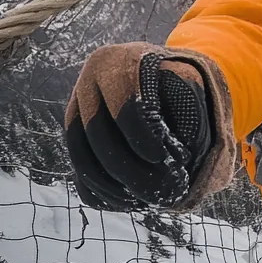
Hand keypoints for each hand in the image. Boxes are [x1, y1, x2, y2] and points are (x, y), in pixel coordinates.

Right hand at [65, 42, 212, 211]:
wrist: (155, 77)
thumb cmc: (177, 80)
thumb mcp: (187, 79)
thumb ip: (187, 103)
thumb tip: (184, 151)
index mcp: (117, 60)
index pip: (124, 102)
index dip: (141, 134)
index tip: (161, 158)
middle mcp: (88, 82)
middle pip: (96, 130)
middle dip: (127, 168)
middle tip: (155, 191)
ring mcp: (75, 110)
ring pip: (81, 154)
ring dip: (111, 185)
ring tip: (143, 200)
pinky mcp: (73, 137)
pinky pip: (77, 170)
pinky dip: (98, 191)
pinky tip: (126, 201)